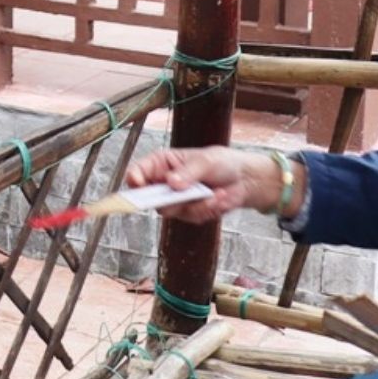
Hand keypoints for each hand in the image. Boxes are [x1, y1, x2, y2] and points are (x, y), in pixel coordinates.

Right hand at [126, 146, 297, 222]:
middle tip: (177, 195)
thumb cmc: (221, 162)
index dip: (134, 179)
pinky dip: (207, 208)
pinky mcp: (188, 213)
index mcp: (161, 164)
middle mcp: (164, 183)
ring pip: (171, 210)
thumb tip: (172, 183)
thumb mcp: (205, 162)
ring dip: (195, 204)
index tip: (139, 184)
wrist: (243, 180)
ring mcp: (175, 200)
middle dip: (164, 198)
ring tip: (213, 193)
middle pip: (148, 197)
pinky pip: (191, 217)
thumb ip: (188, 172)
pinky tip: (219, 197)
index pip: (138, 172)